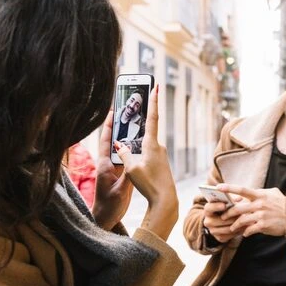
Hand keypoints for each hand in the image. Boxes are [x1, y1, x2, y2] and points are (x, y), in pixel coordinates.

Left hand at [92, 110, 133, 229]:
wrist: (105, 218)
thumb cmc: (109, 206)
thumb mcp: (119, 191)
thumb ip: (126, 177)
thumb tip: (134, 163)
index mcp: (105, 165)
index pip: (105, 141)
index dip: (108, 125)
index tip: (113, 110)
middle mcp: (108, 164)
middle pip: (112, 140)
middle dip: (118, 125)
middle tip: (126, 111)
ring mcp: (114, 168)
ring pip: (119, 147)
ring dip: (125, 135)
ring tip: (134, 122)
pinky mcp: (119, 174)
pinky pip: (125, 157)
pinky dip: (130, 148)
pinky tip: (138, 142)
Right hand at [115, 86, 177, 238]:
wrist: (165, 200)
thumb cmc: (149, 184)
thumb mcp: (131, 168)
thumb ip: (125, 154)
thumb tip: (121, 145)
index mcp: (152, 144)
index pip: (152, 117)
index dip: (153, 101)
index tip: (156, 86)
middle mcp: (158, 147)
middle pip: (146, 130)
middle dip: (139, 121)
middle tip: (135, 109)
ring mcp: (160, 155)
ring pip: (144, 144)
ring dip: (136, 143)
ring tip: (127, 144)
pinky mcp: (160, 163)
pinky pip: (147, 153)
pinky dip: (139, 153)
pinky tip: (134, 162)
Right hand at [202, 195, 243, 242]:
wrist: (228, 218)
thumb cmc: (229, 206)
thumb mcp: (229, 200)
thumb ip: (232, 199)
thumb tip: (239, 198)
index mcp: (208, 209)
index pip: (208, 208)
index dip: (215, 206)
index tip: (224, 205)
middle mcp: (208, 221)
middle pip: (219, 220)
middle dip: (231, 217)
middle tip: (242, 213)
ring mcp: (213, 230)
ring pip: (227, 228)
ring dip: (237, 225)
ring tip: (247, 220)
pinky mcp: (219, 238)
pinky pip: (230, 236)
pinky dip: (238, 231)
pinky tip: (245, 226)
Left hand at [219, 185, 285, 236]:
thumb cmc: (282, 204)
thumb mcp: (272, 193)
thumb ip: (259, 192)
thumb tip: (247, 193)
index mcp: (260, 195)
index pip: (242, 190)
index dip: (229, 188)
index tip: (218, 187)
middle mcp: (259, 204)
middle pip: (238, 208)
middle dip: (228, 213)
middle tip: (223, 217)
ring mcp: (261, 215)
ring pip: (242, 220)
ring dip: (235, 225)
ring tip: (232, 228)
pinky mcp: (263, 225)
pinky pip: (249, 230)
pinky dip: (245, 232)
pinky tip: (245, 233)